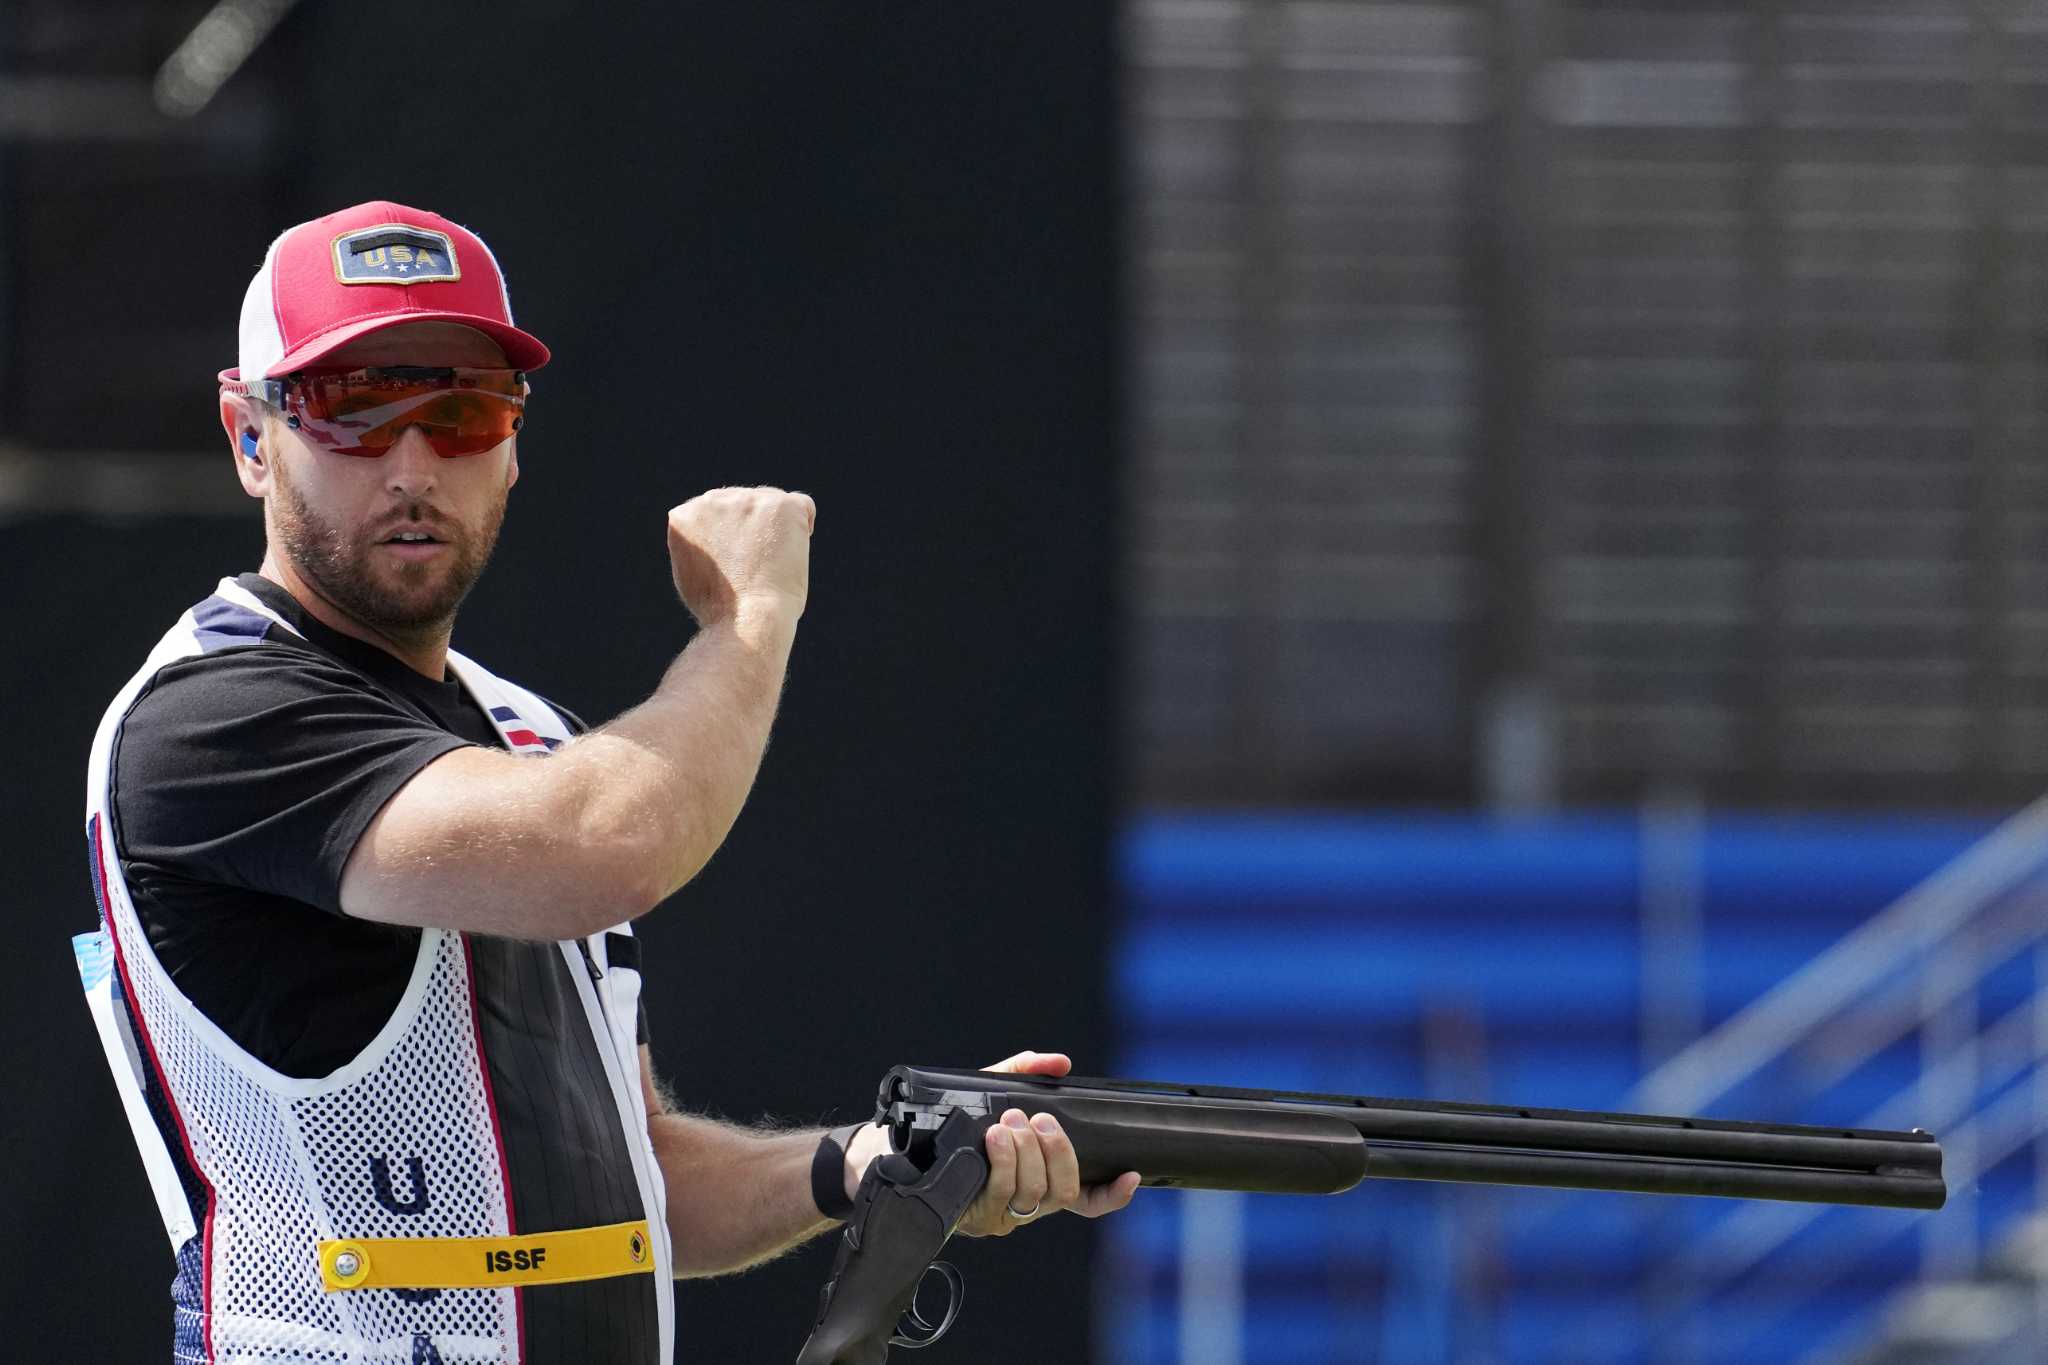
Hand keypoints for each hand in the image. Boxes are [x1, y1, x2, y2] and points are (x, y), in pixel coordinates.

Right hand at [666, 487, 815, 630]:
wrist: (747, 619)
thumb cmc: (722, 609)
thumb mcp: (693, 571)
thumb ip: (702, 543)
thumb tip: (720, 533)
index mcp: (684, 516)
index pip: (716, 513)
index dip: (732, 540)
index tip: (736, 567)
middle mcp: (711, 500)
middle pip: (744, 503)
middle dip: (753, 530)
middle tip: (755, 569)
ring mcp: (747, 499)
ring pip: (772, 504)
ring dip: (776, 530)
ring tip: (771, 564)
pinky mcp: (781, 505)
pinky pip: (802, 506)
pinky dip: (802, 528)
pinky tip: (791, 554)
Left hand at [956, 1051, 1139, 1237]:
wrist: (909, 1148)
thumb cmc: (960, 1124)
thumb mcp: (994, 1092)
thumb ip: (1026, 1072)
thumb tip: (1061, 1063)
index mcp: (1042, 1180)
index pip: (1089, 1200)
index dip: (1114, 1194)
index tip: (1130, 1175)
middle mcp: (1030, 1203)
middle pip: (1064, 1189)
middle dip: (1057, 1150)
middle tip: (1039, 1119)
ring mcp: (1005, 1213)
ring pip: (1034, 1191)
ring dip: (1026, 1152)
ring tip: (1009, 1122)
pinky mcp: (979, 1215)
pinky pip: (1001, 1191)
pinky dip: (1003, 1161)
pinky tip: (996, 1138)